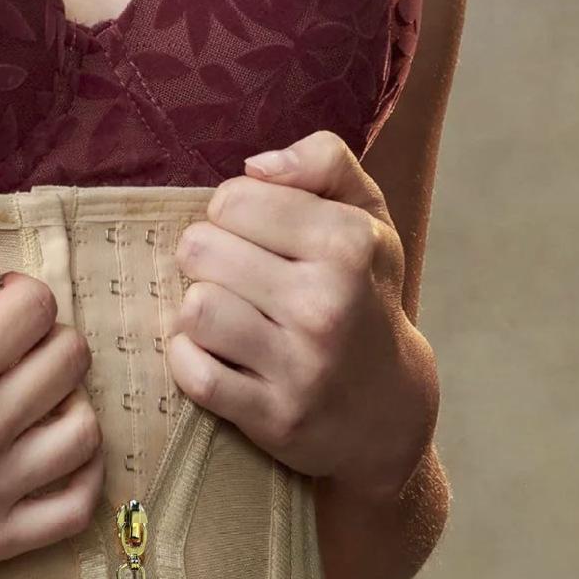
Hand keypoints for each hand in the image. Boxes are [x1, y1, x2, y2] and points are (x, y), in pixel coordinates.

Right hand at [0, 166, 105, 578]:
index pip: (38, 307)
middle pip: (69, 361)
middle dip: (45, 340)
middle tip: (10, 348)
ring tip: (31, 398)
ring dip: (67, 403)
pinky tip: (50, 452)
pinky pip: (76, 507)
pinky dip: (80, 475)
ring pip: (83, 430)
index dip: (21, 295)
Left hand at [168, 130, 436, 493]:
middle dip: (209, 260)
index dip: (233, 214)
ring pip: (193, 309)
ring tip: (227, 317)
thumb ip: (323, 162)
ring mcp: (300, 364)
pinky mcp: (273, 415)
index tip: (254, 237)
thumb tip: (255, 166)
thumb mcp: (366, 218)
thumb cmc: (362, 295)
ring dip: (198, 312)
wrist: (387, 407)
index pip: (233, 199)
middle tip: (236, 279)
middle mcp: (326, 303)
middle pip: (200, 249)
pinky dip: (190, 361)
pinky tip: (218, 357)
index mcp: (348, 243)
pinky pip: (191, 372)